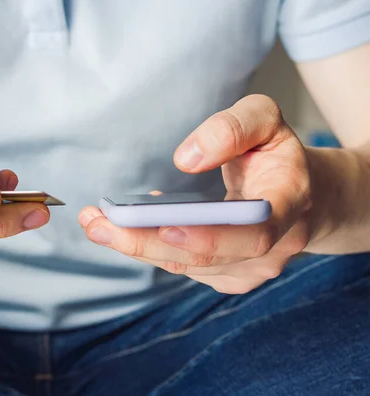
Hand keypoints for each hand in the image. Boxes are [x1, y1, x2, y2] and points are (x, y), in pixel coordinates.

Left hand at [79, 95, 311, 293]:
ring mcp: (251, 267)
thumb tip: (186, 159)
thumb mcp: (265, 119)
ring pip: (187, 266)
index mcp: (288, 204)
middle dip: (147, 244)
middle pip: (207, 259)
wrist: (301, 193)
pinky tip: (126, 225)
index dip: (210, 237)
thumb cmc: (276, 154)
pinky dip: (150, 246)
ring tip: (95, 222)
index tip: (165, 226)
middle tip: (98, 225)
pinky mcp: (228, 275)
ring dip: (137, 247)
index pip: (255, 233)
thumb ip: (232, 128)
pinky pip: (184, 265)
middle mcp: (274, 247)